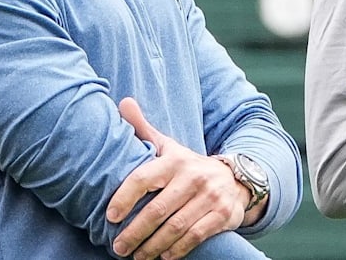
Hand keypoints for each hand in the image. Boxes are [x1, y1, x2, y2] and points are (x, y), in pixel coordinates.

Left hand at [106, 97, 248, 259]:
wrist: (235, 179)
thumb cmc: (190, 167)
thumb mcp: (170, 147)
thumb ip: (144, 129)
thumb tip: (123, 102)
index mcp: (175, 160)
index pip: (144, 178)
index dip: (124, 197)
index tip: (110, 216)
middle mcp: (193, 177)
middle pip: (158, 209)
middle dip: (135, 232)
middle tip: (118, 247)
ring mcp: (209, 197)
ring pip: (175, 227)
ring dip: (152, 246)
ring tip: (136, 256)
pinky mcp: (221, 215)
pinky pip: (195, 237)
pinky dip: (177, 250)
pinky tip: (163, 257)